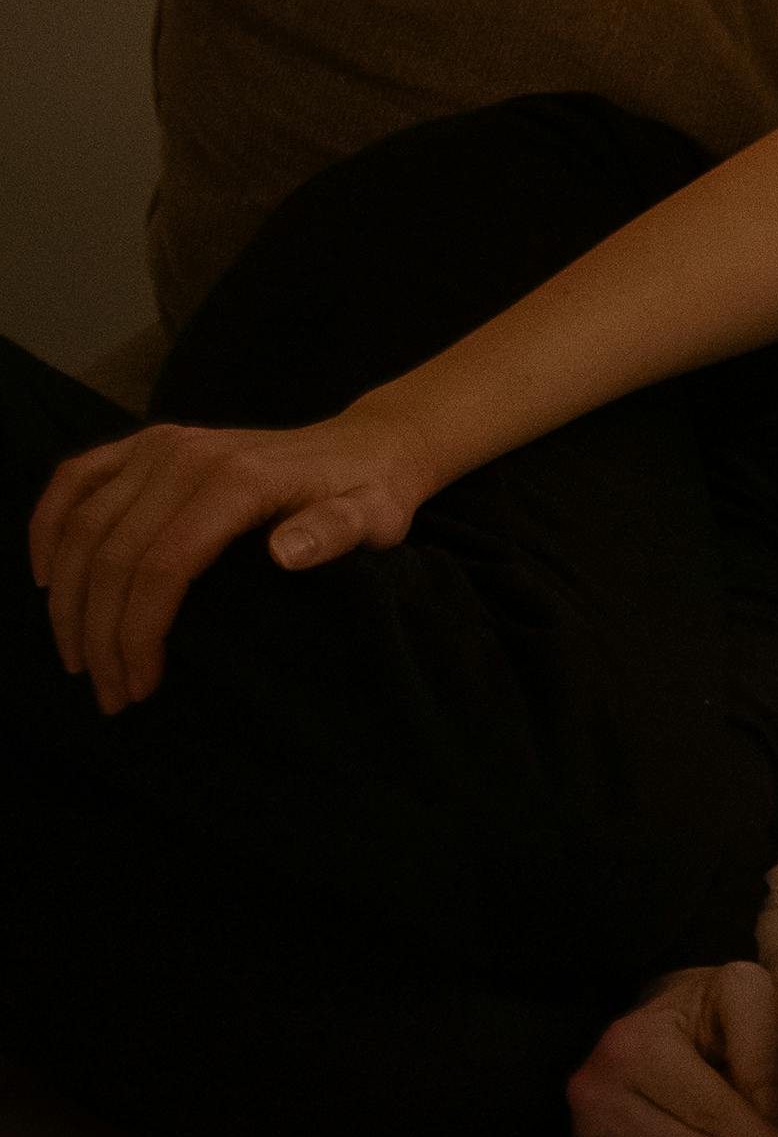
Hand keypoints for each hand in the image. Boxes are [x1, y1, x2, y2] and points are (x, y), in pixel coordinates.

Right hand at [28, 405, 441, 714]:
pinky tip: (46, 580)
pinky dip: (48, 528)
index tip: (140, 686)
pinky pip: (74, 479)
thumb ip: (336, 532)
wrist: (365, 446)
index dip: (139, 633)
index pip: (161, 566)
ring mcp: (160, 445)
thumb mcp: (373, 517)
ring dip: (67, 599)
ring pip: (81, 526)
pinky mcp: (146, 443)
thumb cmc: (367, 493)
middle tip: (108, 692)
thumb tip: (285, 553)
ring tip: (78, 659)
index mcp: (237, 480)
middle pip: (112, 553)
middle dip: (99, 633)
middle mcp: (186, 456)